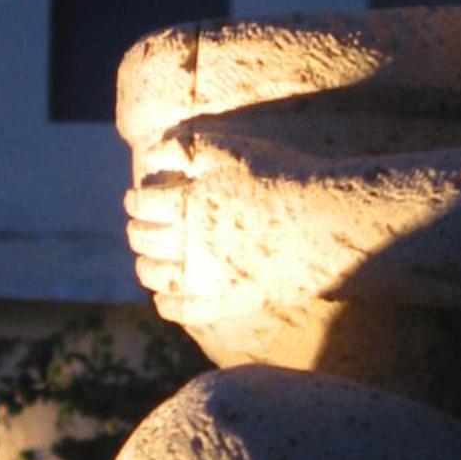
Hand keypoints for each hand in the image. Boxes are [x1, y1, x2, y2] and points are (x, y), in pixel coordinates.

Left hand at [125, 121, 306, 325]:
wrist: (327, 222)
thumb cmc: (280, 177)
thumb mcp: (229, 149)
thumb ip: (185, 148)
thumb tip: (150, 153)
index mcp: (185, 203)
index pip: (144, 204)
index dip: (135, 200)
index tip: (133, 199)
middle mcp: (188, 243)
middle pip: (146, 240)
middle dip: (136, 231)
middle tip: (136, 227)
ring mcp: (207, 278)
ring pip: (158, 277)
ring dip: (145, 268)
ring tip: (145, 262)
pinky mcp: (228, 302)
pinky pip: (185, 311)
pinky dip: (166, 306)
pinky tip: (162, 301)